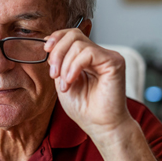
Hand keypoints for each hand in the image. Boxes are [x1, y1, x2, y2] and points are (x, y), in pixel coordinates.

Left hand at [44, 28, 134, 142]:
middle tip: (53, 73)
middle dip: (57, 52)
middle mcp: (99, 53)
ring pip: (79, 44)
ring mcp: (108, 56)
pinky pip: (88, 53)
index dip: (56, 38)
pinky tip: (71, 81)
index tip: (46, 51)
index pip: (71, 34)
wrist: (100, 126)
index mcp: (87, 57)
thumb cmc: (84, 108)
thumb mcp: (63, 80)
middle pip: (74, 35)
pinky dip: (74, 67)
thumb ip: (59, 61)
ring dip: (65, 65)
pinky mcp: (115, 62)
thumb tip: (48, 42)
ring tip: (65, 84)